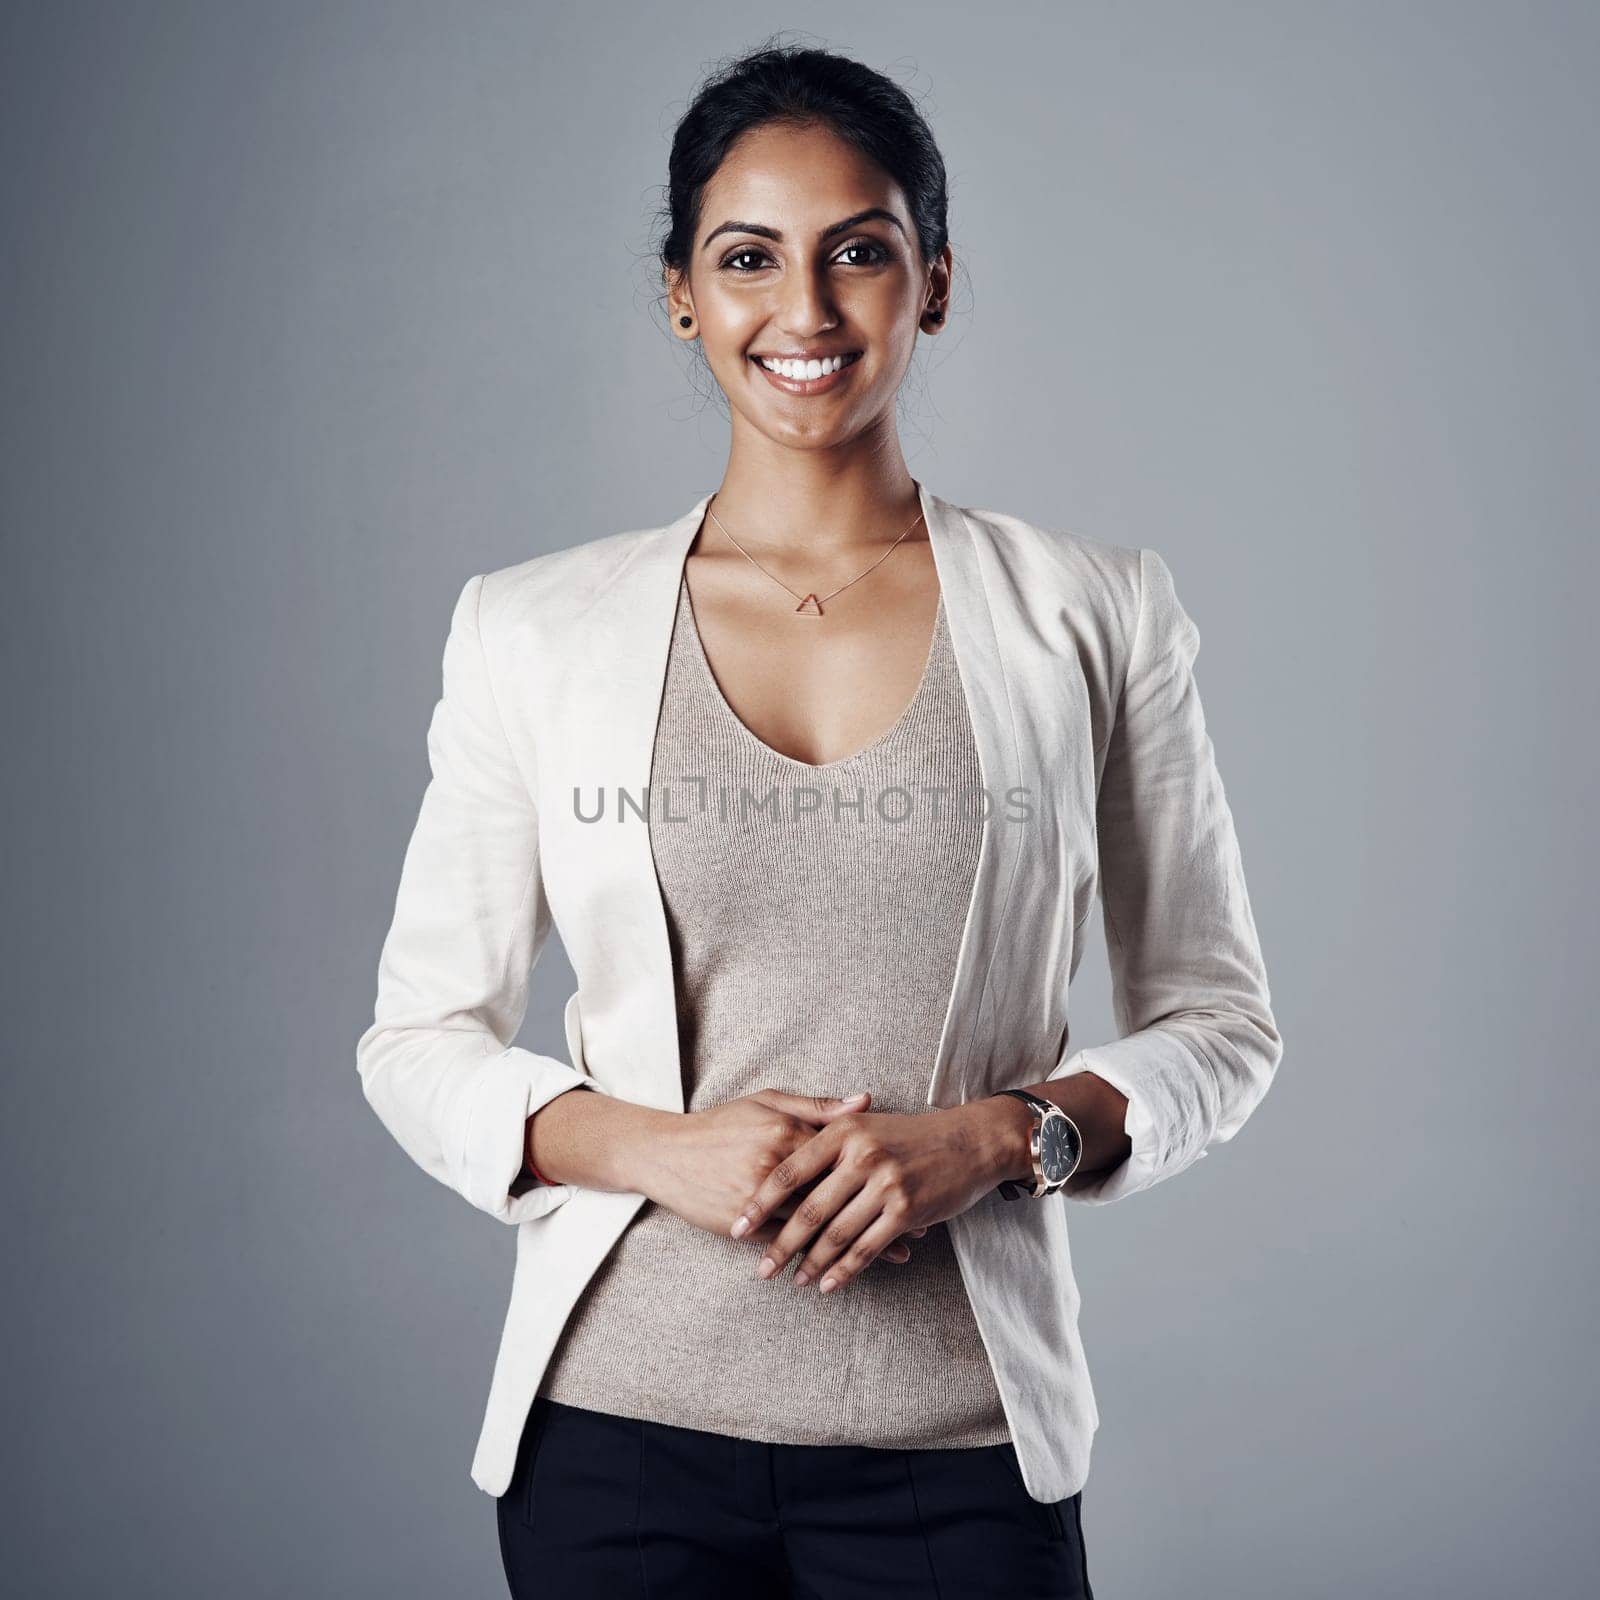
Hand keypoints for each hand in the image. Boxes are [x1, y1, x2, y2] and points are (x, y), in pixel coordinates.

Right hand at [645, 1089, 930, 1264]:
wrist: (665, 1154)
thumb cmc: (721, 1124)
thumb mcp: (767, 1101)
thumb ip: (817, 1105)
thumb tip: (865, 1100)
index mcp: (786, 1130)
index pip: (843, 1155)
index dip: (880, 1173)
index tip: (912, 1185)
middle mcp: (776, 1164)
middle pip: (838, 1195)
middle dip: (878, 1216)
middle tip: (913, 1233)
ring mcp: (759, 1198)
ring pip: (817, 1226)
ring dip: (856, 1244)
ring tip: (891, 1257)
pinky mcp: (744, 1224)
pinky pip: (788, 1244)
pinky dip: (818, 1256)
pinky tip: (843, 1265)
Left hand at [732, 1104, 1001, 1293]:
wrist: (968, 1141)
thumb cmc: (909, 1134)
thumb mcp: (864, 1123)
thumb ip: (824, 1137)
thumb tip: (779, 1161)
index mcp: (842, 1132)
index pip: (789, 1172)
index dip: (760, 1203)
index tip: (738, 1227)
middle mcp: (862, 1156)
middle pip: (809, 1210)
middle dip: (780, 1245)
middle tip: (760, 1269)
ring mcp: (885, 1184)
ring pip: (837, 1234)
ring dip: (811, 1263)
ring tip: (793, 1281)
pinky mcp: (907, 1210)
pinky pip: (867, 1248)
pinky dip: (845, 1270)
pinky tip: (828, 1285)